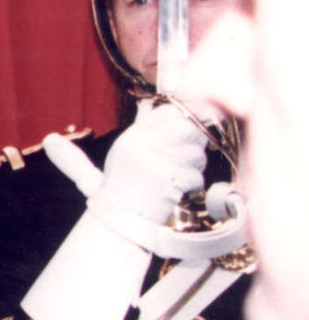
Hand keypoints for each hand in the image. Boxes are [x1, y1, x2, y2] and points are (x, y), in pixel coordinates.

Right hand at [95, 97, 209, 231]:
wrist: (121, 216)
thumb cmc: (122, 184)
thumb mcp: (124, 148)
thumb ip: (140, 124)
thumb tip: (147, 104)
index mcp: (134, 135)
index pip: (170, 111)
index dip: (190, 112)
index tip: (198, 117)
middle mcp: (144, 145)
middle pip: (189, 128)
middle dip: (197, 136)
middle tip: (191, 147)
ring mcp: (158, 163)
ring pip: (197, 154)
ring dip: (194, 164)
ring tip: (177, 173)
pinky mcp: (170, 181)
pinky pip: (196, 176)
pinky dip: (192, 184)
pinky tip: (177, 188)